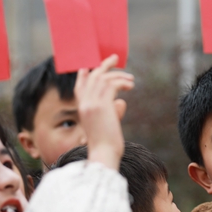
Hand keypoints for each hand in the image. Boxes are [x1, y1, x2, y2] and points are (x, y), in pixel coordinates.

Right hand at [74, 55, 134, 169]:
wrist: (104, 153)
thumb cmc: (107, 143)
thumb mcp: (107, 123)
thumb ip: (111, 110)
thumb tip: (121, 102)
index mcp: (83, 108)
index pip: (80, 85)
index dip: (86, 73)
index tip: (93, 65)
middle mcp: (85, 103)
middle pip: (92, 76)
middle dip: (104, 65)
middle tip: (116, 58)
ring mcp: (92, 104)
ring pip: (103, 78)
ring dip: (119, 75)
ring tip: (131, 79)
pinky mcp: (102, 105)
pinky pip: (112, 85)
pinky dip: (123, 82)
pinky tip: (131, 86)